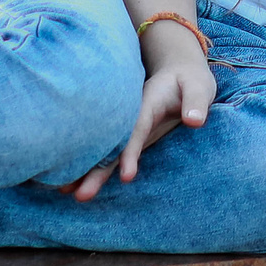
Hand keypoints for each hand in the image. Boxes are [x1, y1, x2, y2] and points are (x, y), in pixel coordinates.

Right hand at [70, 29, 214, 199]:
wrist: (178, 71)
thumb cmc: (191, 80)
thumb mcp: (198, 85)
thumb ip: (196, 102)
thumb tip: (195, 121)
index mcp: (145, 103)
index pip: (136, 129)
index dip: (129, 152)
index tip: (125, 176)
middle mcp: (130, 117)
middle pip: (110, 145)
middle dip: (95, 169)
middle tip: (77, 194)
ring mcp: (127, 128)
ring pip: (104, 151)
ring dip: (87, 171)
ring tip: (66, 193)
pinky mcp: (128, 136)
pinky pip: (108, 153)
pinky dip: (93, 167)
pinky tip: (74, 184)